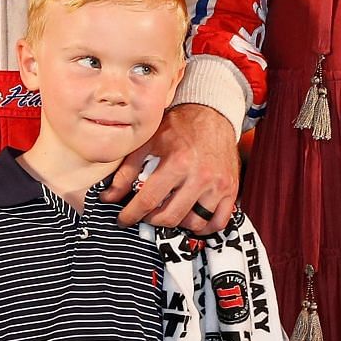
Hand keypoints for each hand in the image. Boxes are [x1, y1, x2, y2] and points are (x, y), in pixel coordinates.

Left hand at [102, 103, 240, 232]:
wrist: (212, 114)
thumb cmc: (179, 126)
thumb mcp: (148, 142)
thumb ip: (127, 171)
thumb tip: (109, 195)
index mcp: (178, 162)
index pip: (149, 200)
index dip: (131, 214)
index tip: (124, 219)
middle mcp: (200, 176)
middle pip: (170, 216)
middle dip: (151, 220)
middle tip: (145, 214)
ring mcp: (218, 185)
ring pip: (194, 223)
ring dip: (177, 222)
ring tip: (167, 212)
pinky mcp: (230, 189)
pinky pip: (218, 222)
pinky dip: (203, 226)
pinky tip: (191, 217)